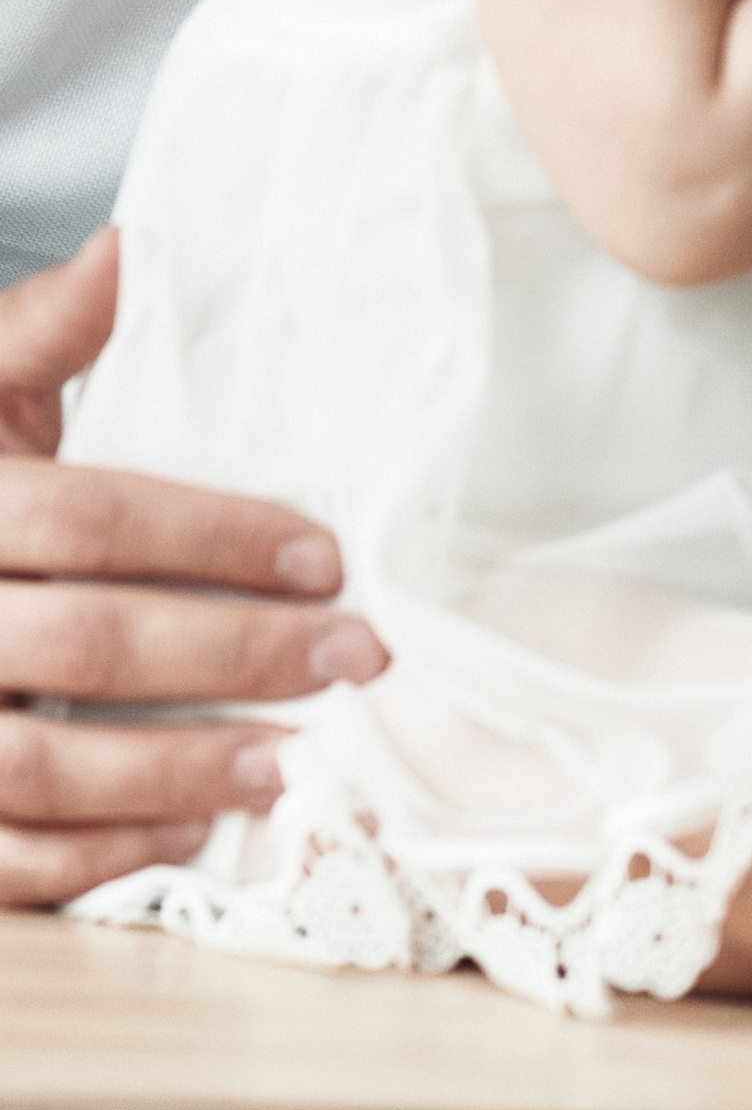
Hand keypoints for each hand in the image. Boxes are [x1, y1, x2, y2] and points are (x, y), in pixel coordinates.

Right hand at [0, 229, 385, 908]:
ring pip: (41, 766)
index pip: (90, 518)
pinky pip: (4, 861)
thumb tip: (133, 248)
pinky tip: (190, 830)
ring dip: (181, 768)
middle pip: (87, 641)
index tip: (330, 557)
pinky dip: (99, 855)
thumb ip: (47, 331)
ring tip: (297, 758)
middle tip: (359, 658)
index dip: (213, 536)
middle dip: (236, 652)